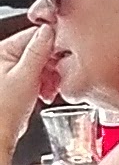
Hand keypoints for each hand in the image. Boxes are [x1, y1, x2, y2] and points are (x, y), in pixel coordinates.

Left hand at [0, 20, 54, 160]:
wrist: (0, 134)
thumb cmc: (4, 110)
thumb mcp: (26, 75)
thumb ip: (39, 50)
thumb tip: (50, 29)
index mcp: (3, 50)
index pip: (35, 35)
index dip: (54, 47)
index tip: (65, 58)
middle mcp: (5, 57)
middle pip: (40, 50)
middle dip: (53, 66)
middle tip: (57, 79)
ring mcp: (11, 70)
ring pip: (41, 64)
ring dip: (50, 77)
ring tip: (49, 90)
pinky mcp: (17, 82)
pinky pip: (37, 76)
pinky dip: (45, 84)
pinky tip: (45, 93)